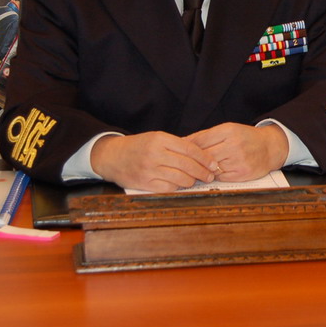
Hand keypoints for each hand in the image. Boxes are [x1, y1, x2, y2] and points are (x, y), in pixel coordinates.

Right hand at [89, 132, 218, 192]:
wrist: (112, 156)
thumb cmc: (138, 146)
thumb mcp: (156, 138)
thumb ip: (176, 145)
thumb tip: (202, 155)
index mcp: (160, 139)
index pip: (190, 149)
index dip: (204, 158)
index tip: (213, 164)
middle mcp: (155, 154)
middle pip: (187, 165)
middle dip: (202, 172)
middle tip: (210, 175)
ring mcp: (149, 170)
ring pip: (180, 178)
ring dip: (191, 181)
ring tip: (195, 180)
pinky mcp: (144, 183)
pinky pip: (168, 188)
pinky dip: (177, 188)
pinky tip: (180, 185)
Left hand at [186, 123, 288, 181]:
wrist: (270, 147)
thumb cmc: (245, 137)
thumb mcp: (227, 130)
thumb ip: (205, 136)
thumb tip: (182, 142)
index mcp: (229, 131)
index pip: (201, 140)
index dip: (188, 148)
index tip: (181, 152)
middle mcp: (234, 145)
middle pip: (205, 156)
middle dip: (195, 161)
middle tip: (186, 164)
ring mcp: (239, 160)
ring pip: (212, 169)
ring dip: (205, 170)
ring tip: (201, 169)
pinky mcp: (243, 174)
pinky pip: (221, 178)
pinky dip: (216, 176)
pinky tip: (216, 172)